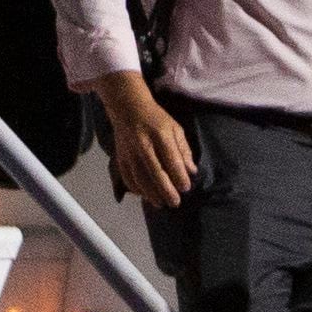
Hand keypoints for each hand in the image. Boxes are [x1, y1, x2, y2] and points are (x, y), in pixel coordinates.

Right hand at [100, 76, 194, 208]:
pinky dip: (136, 189)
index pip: (171, 160)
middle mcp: (144, 145)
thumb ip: (183, 150)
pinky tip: (145, 195)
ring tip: (161, 203)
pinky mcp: (120, 157)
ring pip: (140, 178)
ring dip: (151, 194)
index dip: (179, 177)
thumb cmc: (156, 119)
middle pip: (155, 173)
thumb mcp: (175, 128)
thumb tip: (191, 171)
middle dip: (166, 191)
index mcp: (160, 135)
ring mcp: (130, 152)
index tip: (186, 188)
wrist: (128, 108)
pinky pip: (128, 178)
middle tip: (175, 203)